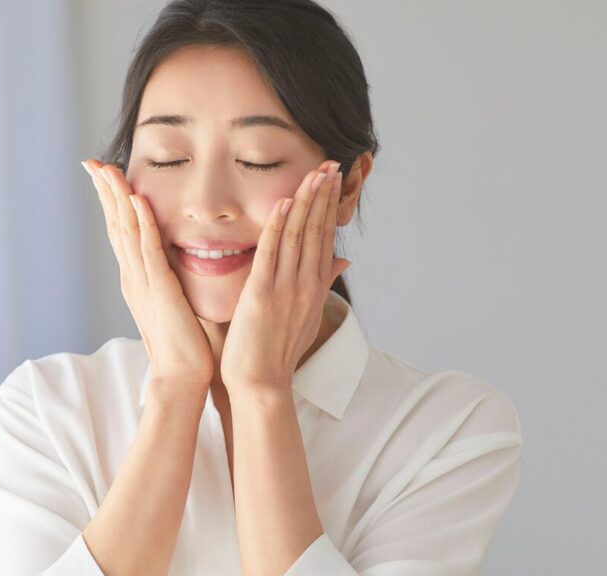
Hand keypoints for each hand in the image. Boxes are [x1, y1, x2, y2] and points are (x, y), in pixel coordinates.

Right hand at [82, 159, 214, 400]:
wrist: (181, 375)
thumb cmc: (184, 344)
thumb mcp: (174, 301)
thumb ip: (171, 278)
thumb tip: (177, 259)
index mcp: (137, 278)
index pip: (121, 231)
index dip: (111, 201)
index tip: (104, 175)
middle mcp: (133, 276)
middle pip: (115, 225)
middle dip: (104, 191)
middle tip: (92, 162)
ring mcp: (143, 282)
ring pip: (126, 231)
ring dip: (116, 198)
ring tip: (108, 170)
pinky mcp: (160, 289)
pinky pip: (148, 249)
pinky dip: (141, 223)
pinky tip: (136, 200)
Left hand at [220, 160, 350, 395]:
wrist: (262, 383)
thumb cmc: (278, 352)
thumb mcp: (308, 315)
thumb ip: (323, 283)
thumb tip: (344, 260)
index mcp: (314, 287)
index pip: (324, 237)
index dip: (330, 206)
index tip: (334, 180)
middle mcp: (305, 284)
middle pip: (317, 231)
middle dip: (324, 195)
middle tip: (332, 163)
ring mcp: (286, 288)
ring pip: (298, 236)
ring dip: (307, 202)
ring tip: (315, 173)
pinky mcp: (262, 294)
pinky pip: (272, 253)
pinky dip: (278, 226)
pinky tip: (285, 203)